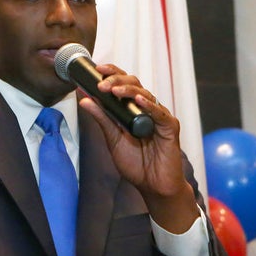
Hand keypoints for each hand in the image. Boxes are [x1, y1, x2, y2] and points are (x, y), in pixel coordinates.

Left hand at [78, 64, 198, 232]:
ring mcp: (159, 116)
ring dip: (128, 90)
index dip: (112, 73)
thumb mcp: (113, 139)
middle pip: (134, 84)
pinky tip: (139, 100)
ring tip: (113, 89)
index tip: (97, 69)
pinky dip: (149, 106)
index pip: (124, 84)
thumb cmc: (136, 164)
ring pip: (145, 94)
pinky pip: (159, 113)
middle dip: (117, 79)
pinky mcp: (170, 127)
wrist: (153, 186)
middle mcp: (147, 109)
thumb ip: (102, 118)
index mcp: (133, 109)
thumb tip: (85, 99)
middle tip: (102, 83)